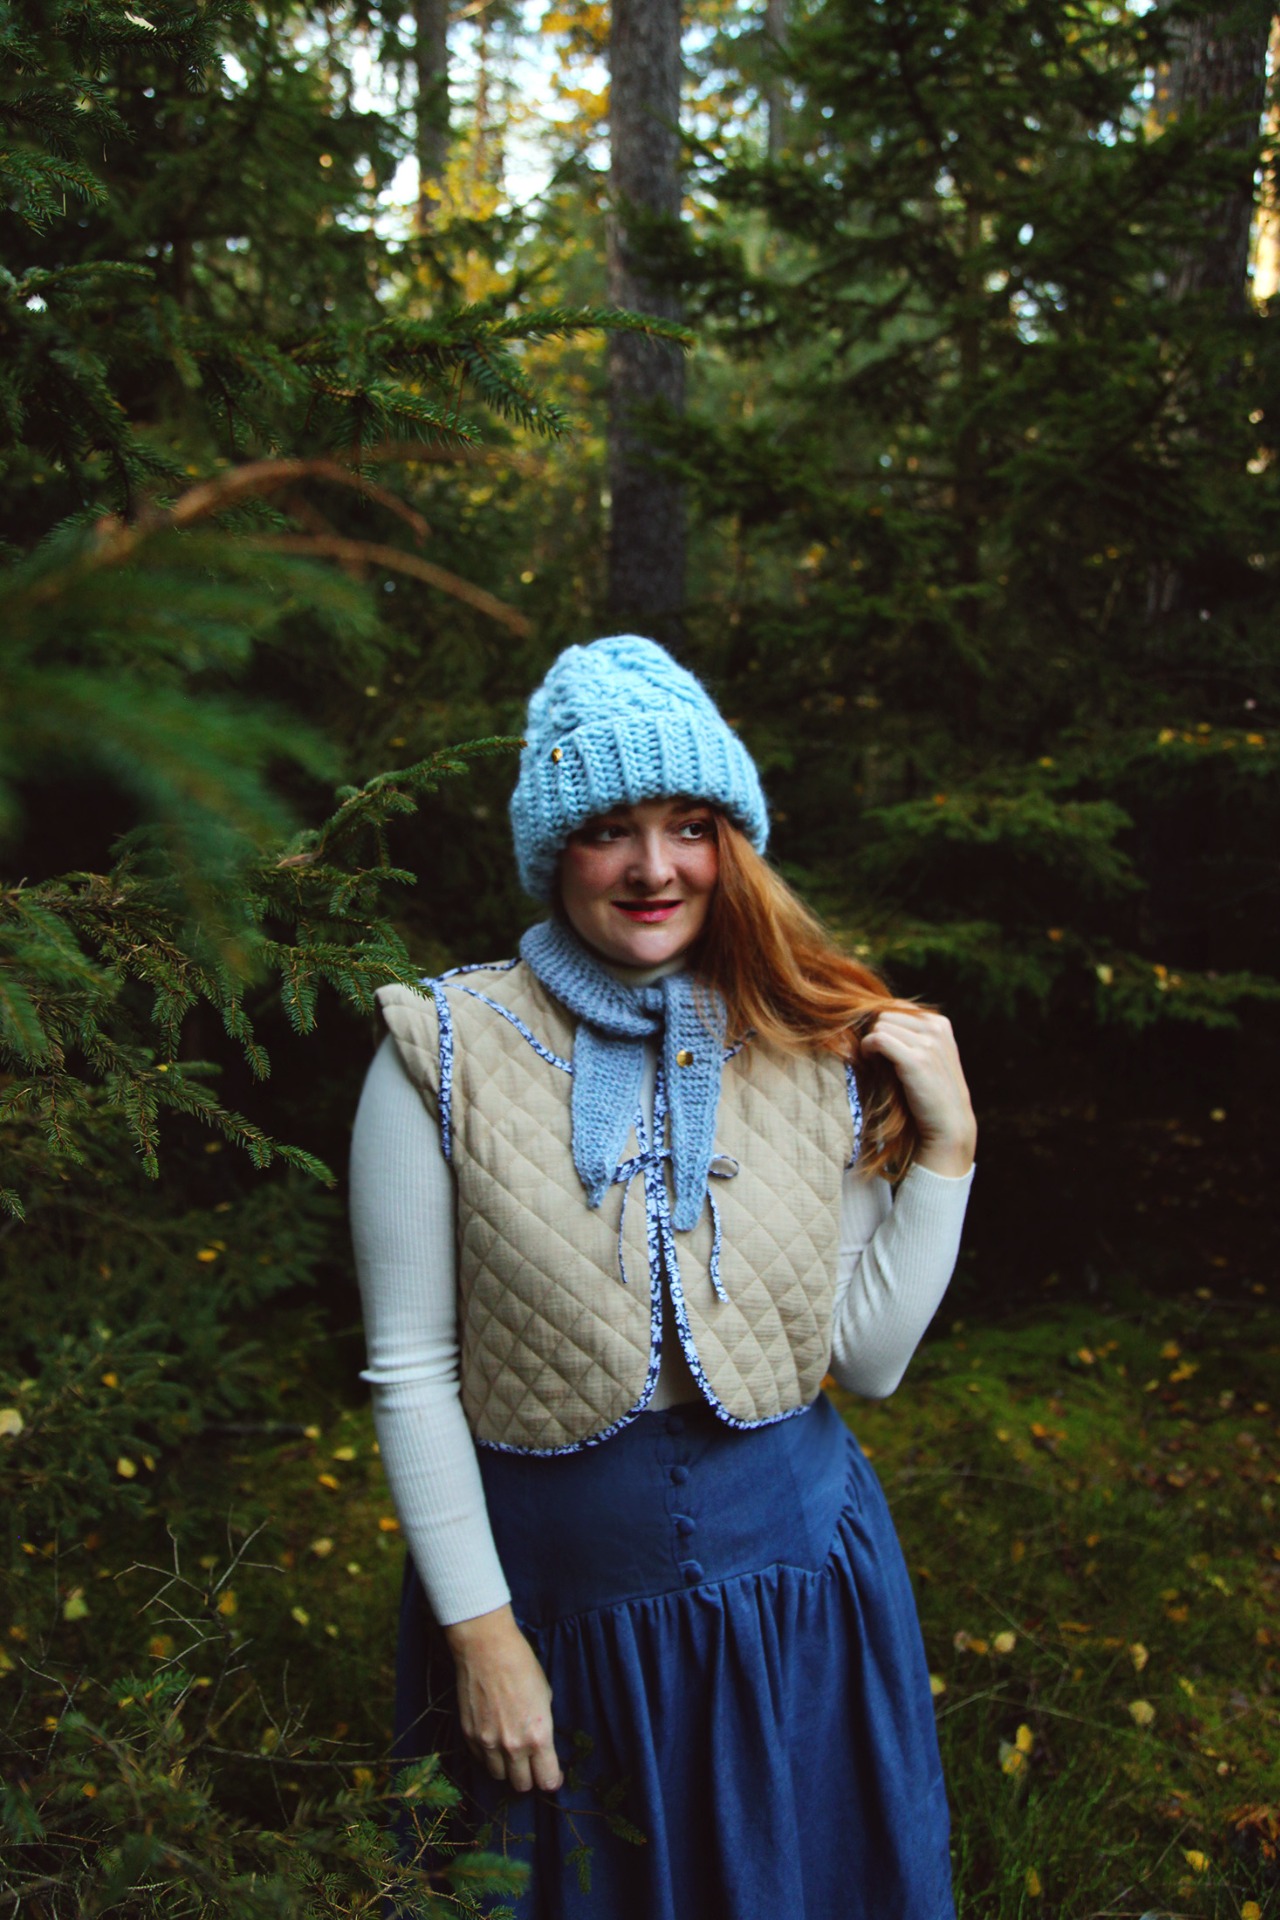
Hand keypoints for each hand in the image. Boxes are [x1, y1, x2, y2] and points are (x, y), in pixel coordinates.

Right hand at [444, 1604, 563, 1793]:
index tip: (551, 1774)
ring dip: (507, 1769)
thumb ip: (543, 1726)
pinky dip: (488, 1755)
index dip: (551, 1780)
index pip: (546, 1780)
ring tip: (510, 1751)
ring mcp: (488, 1743)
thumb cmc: (522, 1666)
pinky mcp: (469, 1736)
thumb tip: (541, 1743)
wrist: (487, 1648)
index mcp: (538, 1736)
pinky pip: (481, 1760)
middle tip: (531, 1764)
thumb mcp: (545, 1696)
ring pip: (499, 1777)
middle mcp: (513, 1747)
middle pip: (522, 1785)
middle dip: (530, 1777)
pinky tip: (493, 1738)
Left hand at [859, 1009, 976, 1175]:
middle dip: (877, 1033)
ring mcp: (929, 1043)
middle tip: (876, 1056)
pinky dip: (867, 1048)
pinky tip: (870, 1061)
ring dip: (871, 1042)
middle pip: (886, 1015)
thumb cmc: (930, 1090)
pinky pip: (878, 1039)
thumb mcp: (929, 1055)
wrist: (948, 1123)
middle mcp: (937, 1028)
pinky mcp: (916, 1061)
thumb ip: (912, 1033)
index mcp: (940, 1023)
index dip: (883, 1025)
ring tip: (876, 1061)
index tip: (881, 1046)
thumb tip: (875, 1015)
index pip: (897, 1007)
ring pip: (880, 1025)